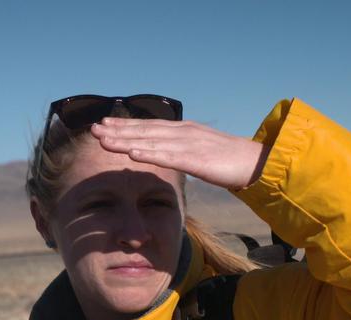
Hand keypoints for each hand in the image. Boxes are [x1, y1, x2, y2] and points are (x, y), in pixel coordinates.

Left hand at [90, 116, 268, 190]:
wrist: (257, 163)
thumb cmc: (229, 160)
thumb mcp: (200, 150)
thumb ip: (181, 149)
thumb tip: (164, 153)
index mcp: (183, 131)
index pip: (148, 126)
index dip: (125, 126)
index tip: (103, 125)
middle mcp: (183, 133)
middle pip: (144, 131)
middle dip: (118, 131)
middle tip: (93, 130)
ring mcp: (189, 145)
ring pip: (151, 142)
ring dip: (125, 141)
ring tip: (103, 140)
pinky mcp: (197, 160)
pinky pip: (168, 158)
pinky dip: (149, 155)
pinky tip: (132, 155)